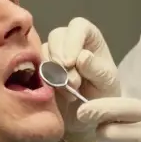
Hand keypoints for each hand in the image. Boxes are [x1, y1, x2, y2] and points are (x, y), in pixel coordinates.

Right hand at [41, 17, 120, 141]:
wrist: (90, 115)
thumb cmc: (104, 93)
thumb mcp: (106, 82)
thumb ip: (96, 69)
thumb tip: (82, 57)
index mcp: (89, 37)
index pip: (78, 26)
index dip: (72, 41)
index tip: (71, 63)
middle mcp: (70, 40)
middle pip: (56, 36)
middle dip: (60, 59)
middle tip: (71, 83)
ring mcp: (53, 53)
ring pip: (43, 51)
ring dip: (53, 73)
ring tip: (70, 91)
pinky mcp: (40, 68)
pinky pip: (34, 67)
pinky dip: (43, 80)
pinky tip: (56, 93)